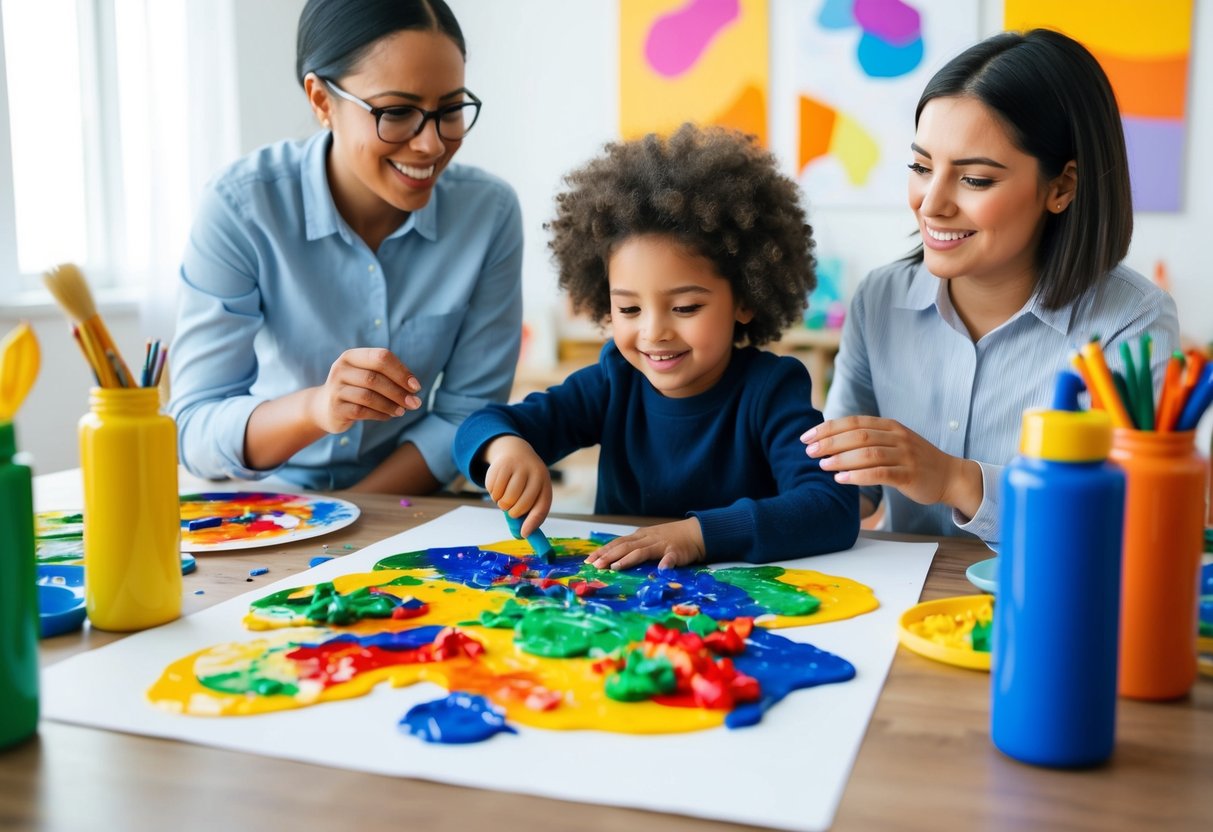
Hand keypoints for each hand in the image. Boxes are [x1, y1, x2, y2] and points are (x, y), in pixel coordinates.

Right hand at [308, 348, 421, 433]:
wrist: (325, 407)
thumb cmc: (356, 388)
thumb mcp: (369, 375)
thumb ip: (389, 377)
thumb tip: (414, 390)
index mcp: (351, 356)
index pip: (381, 357)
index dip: (401, 371)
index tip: (416, 387)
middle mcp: (340, 369)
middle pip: (374, 377)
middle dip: (398, 391)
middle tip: (415, 403)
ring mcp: (335, 389)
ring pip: (368, 396)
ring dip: (391, 405)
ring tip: (403, 411)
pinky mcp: (335, 408)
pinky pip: (361, 411)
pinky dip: (379, 414)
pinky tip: (388, 416)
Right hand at [483, 436, 551, 536]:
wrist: (516, 452)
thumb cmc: (526, 480)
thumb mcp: (534, 492)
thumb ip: (531, 512)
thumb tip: (524, 534)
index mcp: (544, 483)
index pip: (541, 507)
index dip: (532, 522)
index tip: (523, 534)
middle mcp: (534, 473)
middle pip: (520, 505)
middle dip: (512, 512)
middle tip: (510, 508)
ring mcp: (518, 467)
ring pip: (506, 499)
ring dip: (501, 503)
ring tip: (504, 496)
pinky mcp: (502, 465)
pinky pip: (494, 490)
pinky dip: (493, 494)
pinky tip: (498, 486)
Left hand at [585, 518, 705, 570]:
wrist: (695, 532)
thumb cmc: (669, 539)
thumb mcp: (648, 540)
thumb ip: (633, 548)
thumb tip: (612, 560)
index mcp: (639, 536)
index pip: (617, 543)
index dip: (602, 551)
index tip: (588, 561)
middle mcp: (647, 539)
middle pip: (625, 546)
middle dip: (609, 556)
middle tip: (595, 566)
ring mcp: (661, 544)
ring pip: (642, 551)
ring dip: (628, 559)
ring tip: (616, 568)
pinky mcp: (676, 551)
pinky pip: (670, 557)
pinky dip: (666, 563)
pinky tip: (662, 570)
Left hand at [801, 416, 982, 517]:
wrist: (950, 476)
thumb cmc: (913, 461)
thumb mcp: (892, 442)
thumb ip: (868, 438)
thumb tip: (830, 441)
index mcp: (889, 426)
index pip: (853, 421)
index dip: (828, 428)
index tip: (806, 437)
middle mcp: (897, 437)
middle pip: (858, 435)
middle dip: (830, 442)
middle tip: (808, 451)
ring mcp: (905, 455)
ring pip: (868, 453)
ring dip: (841, 458)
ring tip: (822, 465)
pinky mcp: (910, 475)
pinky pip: (880, 473)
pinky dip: (858, 476)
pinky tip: (841, 480)